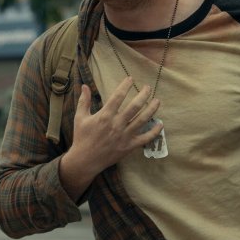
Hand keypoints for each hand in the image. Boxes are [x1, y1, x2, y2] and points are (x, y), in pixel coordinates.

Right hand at [59, 77, 161, 198]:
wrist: (85, 160)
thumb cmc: (82, 138)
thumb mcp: (80, 118)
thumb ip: (83, 101)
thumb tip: (84, 85)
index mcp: (105, 116)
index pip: (118, 96)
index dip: (125, 86)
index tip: (130, 79)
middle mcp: (117, 124)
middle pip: (135, 106)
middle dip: (143, 95)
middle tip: (148, 88)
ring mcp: (124, 136)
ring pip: (142, 120)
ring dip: (151, 109)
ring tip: (157, 101)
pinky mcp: (129, 146)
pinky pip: (145, 138)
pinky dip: (154, 132)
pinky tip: (160, 124)